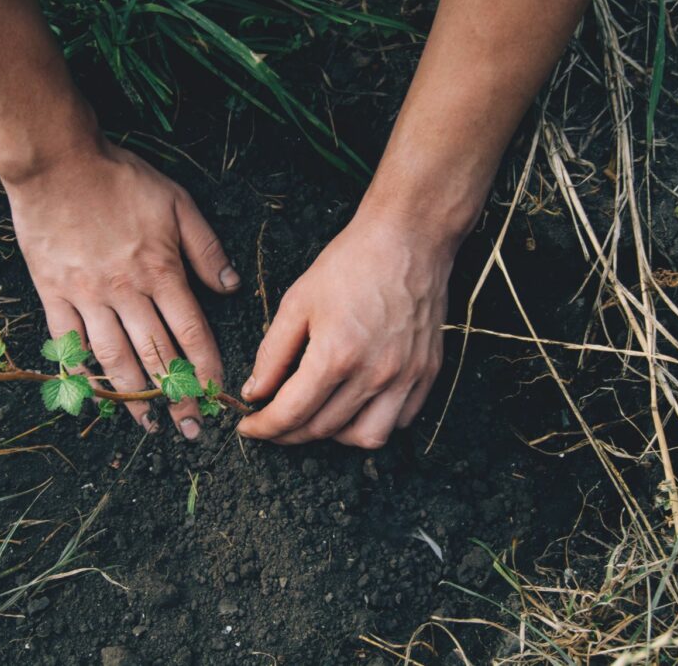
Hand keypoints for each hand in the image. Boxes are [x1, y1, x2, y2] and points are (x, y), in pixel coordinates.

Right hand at [5, 139, 239, 437]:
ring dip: (134, 397)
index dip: (206, 370)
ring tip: (149, 424)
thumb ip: (206, 249)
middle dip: (177, 398)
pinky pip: (69, 344)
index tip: (216, 397)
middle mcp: (126, 293)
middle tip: (190, 429)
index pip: (192, 334)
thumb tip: (231, 288)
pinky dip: (81, 374)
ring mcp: (87, 297)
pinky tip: (94, 397)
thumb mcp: (177, 203)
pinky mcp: (53, 295)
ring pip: (114, 359)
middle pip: (157, 357)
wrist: (56, 162)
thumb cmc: (120, 179)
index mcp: (160, 272)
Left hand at [236, 212, 449, 448]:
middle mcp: (374, 373)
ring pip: (366, 438)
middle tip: (275, 420)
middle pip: (323, 430)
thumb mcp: (298, 302)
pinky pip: (400, 420)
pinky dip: (374, 421)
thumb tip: (255, 392)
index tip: (249, 427)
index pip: (291, 413)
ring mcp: (406, 376)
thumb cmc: (352, 263)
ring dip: (335, 436)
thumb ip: (273, 353)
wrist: (409, 238)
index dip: (263, 428)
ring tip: (318, 414)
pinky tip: (356, 403)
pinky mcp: (428, 373)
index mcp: (336, 355)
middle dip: (290, 433)